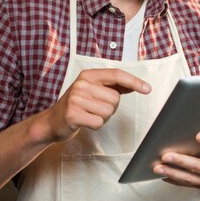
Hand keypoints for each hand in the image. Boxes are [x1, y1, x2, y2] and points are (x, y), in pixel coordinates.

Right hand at [36, 68, 150, 142]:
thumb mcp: (93, 90)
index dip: (134, 81)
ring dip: (102, 118)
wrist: (51, 121)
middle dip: (110, 108)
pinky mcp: (72, 114)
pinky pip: (98, 122)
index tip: (148, 89)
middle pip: (115, 98)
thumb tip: (136, 85)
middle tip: (94, 108)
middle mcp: (82, 84)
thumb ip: (113, 86)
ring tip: (89, 115)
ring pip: (108, 111)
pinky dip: (95, 125)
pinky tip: (85, 122)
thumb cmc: (76, 105)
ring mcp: (76, 98)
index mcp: (88, 75)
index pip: (117, 74)